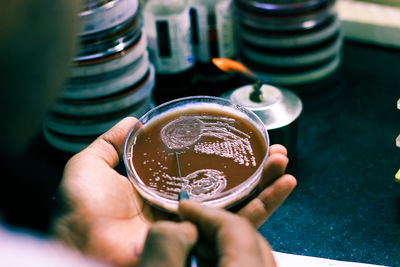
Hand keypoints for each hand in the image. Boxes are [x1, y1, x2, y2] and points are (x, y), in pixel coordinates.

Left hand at [51, 117, 295, 265]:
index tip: (239, 137)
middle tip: (272, 147)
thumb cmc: (84, 209)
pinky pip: (241, 224)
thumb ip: (110, 144)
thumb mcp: (90, 167)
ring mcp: (196, 225)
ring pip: (240, 201)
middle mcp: (181, 208)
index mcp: (160, 190)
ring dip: (265, 180)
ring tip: (283, 160)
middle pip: (225, 184)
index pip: (198, 168)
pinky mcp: (206, 241)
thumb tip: (132, 120)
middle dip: (251, 166)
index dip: (220, 154)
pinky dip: (266, 205)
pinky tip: (284, 185)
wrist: (88, 246)